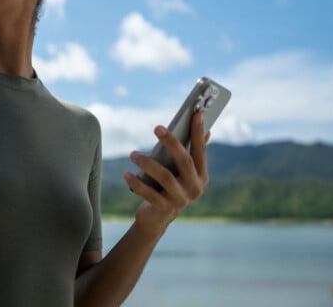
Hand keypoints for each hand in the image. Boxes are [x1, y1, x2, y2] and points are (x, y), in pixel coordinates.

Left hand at [123, 111, 209, 237]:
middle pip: (184, 161)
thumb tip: (206, 130)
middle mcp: (194, 188)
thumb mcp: (180, 172)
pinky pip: (149, 192)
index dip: (198, 132)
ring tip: (132, 154)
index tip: (196, 113)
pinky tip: (127, 173)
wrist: (157, 218)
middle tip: (157, 127)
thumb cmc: (168, 187)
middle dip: (171, 142)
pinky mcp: (164, 208)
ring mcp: (180, 200)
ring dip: (147, 162)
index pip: (201, 151)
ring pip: (165, 176)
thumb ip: (191, 153)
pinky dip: (137, 182)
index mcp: (201, 176)